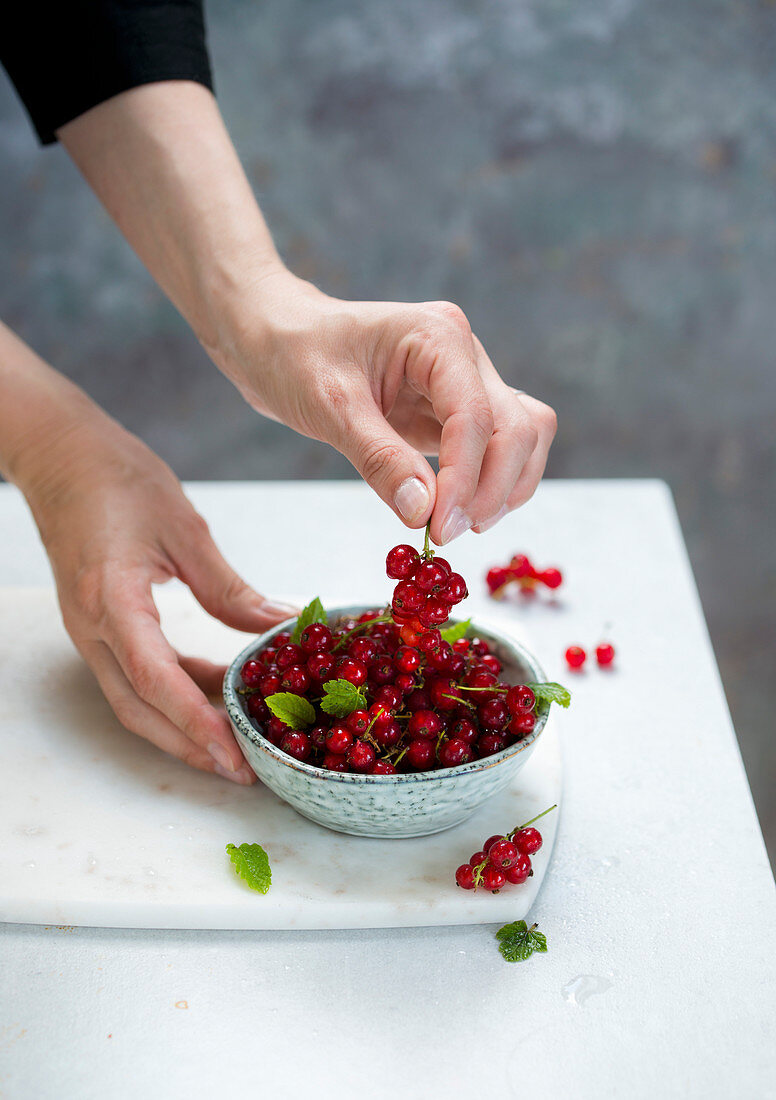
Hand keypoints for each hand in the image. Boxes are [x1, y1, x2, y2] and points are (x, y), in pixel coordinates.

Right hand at [21, 410, 295, 782]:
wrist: (61, 456)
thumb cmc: (117, 479)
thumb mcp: (184, 528)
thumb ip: (228, 587)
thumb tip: (280, 626)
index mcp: (112, 600)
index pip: (155, 680)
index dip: (197, 723)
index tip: (235, 755)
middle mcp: (93, 628)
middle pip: (139, 710)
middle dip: (190, 747)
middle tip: (244, 771)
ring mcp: (91, 631)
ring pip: (135, 700)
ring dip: (183, 727)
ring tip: (237, 743)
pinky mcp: (99, 625)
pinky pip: (136, 674)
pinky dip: (176, 691)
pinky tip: (218, 688)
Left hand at [215, 272, 556, 543]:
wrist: (274, 338)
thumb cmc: (293, 355)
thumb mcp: (329, 407)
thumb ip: (380, 459)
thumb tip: (425, 512)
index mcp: (438, 337)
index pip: (477, 416)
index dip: (466, 480)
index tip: (441, 528)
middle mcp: (464, 355)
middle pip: (519, 427)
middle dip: (493, 488)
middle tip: (447, 534)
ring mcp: (465, 381)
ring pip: (523, 438)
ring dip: (505, 488)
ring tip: (458, 526)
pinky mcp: (455, 410)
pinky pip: (497, 449)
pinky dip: (490, 484)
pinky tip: (457, 511)